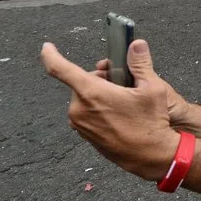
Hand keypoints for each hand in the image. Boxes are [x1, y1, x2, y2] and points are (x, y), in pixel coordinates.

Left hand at [40, 40, 179, 180]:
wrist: (152, 156)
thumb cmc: (151, 123)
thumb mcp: (153, 88)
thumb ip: (140, 63)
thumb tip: (136, 45)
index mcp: (92, 93)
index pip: (60, 68)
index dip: (51, 54)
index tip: (47, 47)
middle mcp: (80, 109)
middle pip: (82, 83)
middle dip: (99, 79)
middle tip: (122, 83)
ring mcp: (81, 125)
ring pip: (85, 99)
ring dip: (100, 95)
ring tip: (124, 102)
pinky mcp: (86, 136)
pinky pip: (88, 115)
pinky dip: (100, 110)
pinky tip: (121, 115)